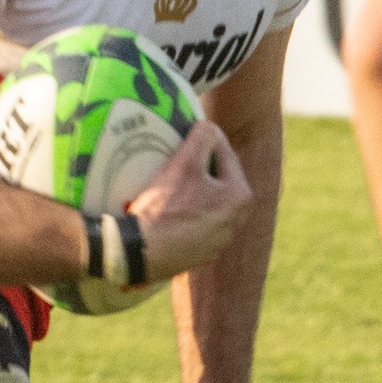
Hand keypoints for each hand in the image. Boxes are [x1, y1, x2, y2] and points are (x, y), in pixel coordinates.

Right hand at [128, 121, 252, 282]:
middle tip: (178, 158)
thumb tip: (209, 127)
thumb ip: (202, 137)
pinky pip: (195, 225)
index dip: (205, 140)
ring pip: (207, 204)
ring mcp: (218, 242)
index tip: (189, 131)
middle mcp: (237, 222)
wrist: (141, 252)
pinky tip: (166, 211)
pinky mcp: (200, 255)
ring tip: (170, 184)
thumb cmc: (165, 206)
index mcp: (240, 197)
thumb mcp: (184, 162)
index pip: (225, 155)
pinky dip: (185, 216)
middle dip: (200, 168)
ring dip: (192, 192)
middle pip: (217, 181)